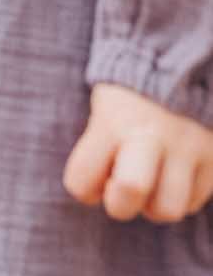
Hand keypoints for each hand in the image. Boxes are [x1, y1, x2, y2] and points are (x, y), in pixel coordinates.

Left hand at [63, 82, 212, 222]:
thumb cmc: (129, 99)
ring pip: (169, 210)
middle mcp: (153, 135)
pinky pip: (194, 202)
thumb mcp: (102, 113)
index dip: (85, 187)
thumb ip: (99, 153)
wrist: (177, 65)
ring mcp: (189, 148)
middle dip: (120, 203)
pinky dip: (181, 196)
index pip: (81, 180)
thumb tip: (106, 195)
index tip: (95, 172)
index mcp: (114, 122)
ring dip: (155, 205)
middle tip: (123, 185)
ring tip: (152, 183)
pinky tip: (174, 174)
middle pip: (130, 191)